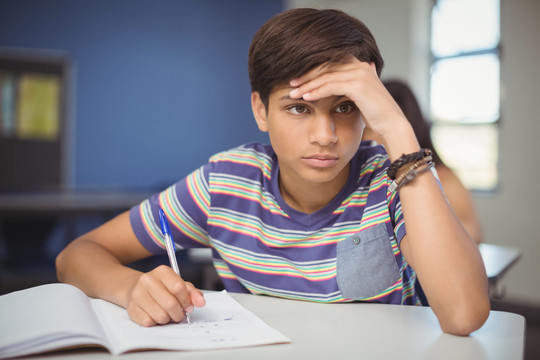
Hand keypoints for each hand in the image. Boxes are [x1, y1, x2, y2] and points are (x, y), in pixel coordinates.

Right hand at [125, 265, 205, 326]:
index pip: (179, 288)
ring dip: (168, 319)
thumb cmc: (162, 288)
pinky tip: (155, 315)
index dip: (186, 301)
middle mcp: (147, 280)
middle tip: (179, 314)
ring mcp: (137, 294)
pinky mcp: (131, 308)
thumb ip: (193, 293)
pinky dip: (156, 323)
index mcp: (162, 271)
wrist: (136, 288)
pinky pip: (149, 322)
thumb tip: (201, 302)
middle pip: (170, 304)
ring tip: (167, 314)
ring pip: (160, 315)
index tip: (188, 306)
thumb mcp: (179, 285)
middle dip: (179, 314)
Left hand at [288, 57, 407, 140]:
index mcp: (359, 65)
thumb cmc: (376, 114)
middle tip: (290, 84)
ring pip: (325, 76)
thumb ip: (349, 87)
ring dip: (307, 84)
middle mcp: (359, 65)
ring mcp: (359, 73)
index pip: (330, 64)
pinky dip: (316, 91)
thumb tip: (337, 85)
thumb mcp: (360, 97)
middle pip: (326, 67)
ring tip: (293, 92)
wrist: (392, 124)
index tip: (297, 80)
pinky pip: (330, 86)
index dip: (312, 71)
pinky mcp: (357, 85)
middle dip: (306, 76)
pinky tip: (305, 97)